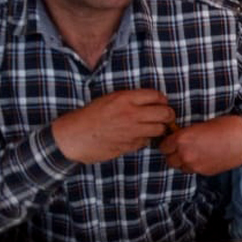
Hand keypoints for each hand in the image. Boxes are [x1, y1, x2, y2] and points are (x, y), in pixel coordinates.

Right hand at [52, 89, 173, 163]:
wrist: (73, 137)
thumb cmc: (89, 116)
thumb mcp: (109, 99)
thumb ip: (130, 99)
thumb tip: (152, 101)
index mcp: (126, 98)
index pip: (157, 96)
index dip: (162, 100)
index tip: (161, 103)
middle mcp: (132, 114)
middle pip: (165, 113)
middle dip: (168, 115)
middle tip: (165, 116)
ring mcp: (132, 131)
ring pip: (160, 129)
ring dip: (159, 129)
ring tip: (152, 127)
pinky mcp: (130, 145)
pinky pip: (146, 142)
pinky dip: (145, 140)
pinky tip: (137, 137)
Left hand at [158, 115, 241, 174]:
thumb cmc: (226, 127)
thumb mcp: (201, 125)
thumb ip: (187, 134)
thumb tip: (178, 138)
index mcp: (182, 139)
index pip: (163, 146)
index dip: (167, 143)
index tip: (172, 140)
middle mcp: (185, 154)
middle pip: (169, 159)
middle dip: (173, 153)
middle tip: (181, 147)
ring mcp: (194, 165)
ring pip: (179, 167)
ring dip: (182, 161)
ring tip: (193, 153)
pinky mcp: (204, 172)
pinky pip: (191, 170)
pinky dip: (193, 165)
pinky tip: (203, 157)